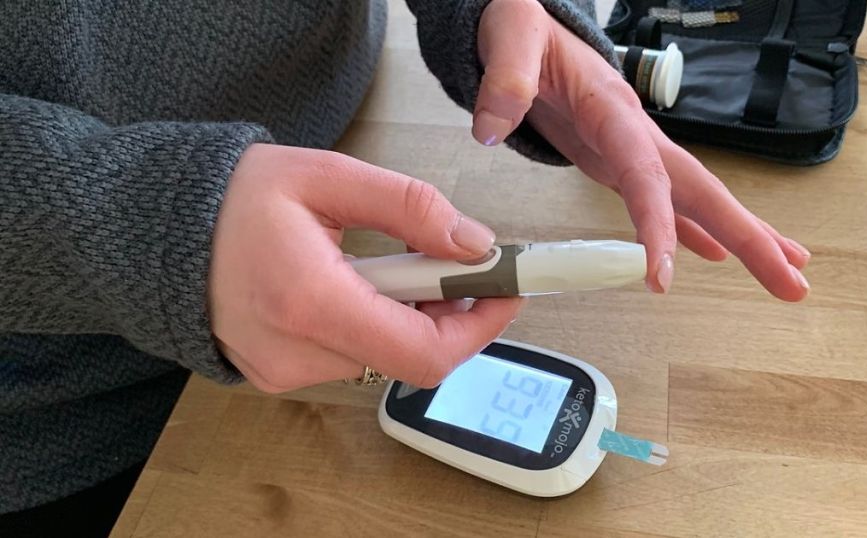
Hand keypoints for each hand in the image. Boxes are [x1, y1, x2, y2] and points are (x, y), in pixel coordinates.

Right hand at [208, 144, 521, 392]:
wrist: (154, 228)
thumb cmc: (233, 197)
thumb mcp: (328, 178)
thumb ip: (409, 208)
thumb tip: (474, 244)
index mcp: (309, 302)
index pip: (422, 352)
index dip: (478, 327)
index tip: (503, 290)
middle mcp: (294, 353)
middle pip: (409, 357)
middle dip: (447, 314)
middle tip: (453, 266)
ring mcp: (282, 372)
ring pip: (382, 357)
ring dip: (407, 316)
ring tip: (387, 266)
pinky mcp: (275, 375)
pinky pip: (350, 357)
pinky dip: (371, 324)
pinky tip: (353, 285)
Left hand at [473, 0, 809, 300]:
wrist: (523, 23)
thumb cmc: (521, 26)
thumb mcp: (509, 37)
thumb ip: (504, 80)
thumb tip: (491, 128)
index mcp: (612, 107)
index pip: (645, 172)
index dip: (659, 223)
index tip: (661, 275)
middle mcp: (634, 132)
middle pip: (701, 190)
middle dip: (750, 238)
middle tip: (792, 282)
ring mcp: (631, 149)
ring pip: (695, 199)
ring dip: (740, 239)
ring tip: (783, 275)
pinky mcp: (617, 160)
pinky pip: (666, 200)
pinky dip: (692, 231)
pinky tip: (714, 253)